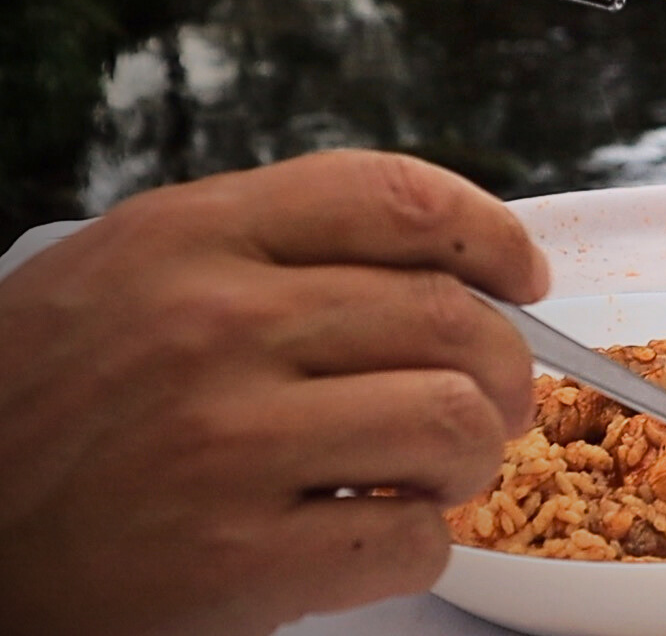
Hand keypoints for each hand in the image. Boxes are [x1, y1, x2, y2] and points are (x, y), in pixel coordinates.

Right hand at [0, 151, 547, 635]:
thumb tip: (446, 271)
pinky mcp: (235, 558)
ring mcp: (226, 442)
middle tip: (491, 403)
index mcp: (192, 237)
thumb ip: (272, 252)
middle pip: (450, 318)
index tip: (526, 277)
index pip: (398, 199)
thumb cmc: (46, 404)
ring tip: (430, 475)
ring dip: (468, 459)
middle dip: (503, 369)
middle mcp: (215, 324)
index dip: (493, 236)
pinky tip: (368, 538)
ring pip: (451, 423)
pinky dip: (415, 547)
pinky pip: (409, 539)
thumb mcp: (129, 274)